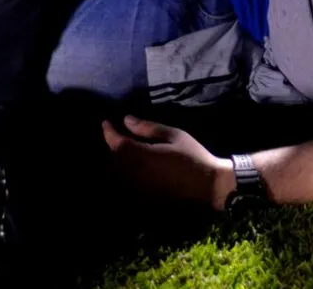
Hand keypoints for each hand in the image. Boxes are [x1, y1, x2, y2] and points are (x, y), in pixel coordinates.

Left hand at [101, 115, 231, 209]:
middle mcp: (137, 172)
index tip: (105, 122)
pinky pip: (127, 180)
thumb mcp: (173, 135)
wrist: (207, 184)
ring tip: (123, 147)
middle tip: (115, 133)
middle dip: (113, 144)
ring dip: (118, 158)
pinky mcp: (144, 193)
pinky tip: (132, 163)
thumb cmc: (192, 155)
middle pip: (115, 158)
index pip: (118, 143)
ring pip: (119, 170)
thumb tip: (126, 120)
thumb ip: (148, 128)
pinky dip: (125, 170)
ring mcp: (139, 185)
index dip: (109, 132)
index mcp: (143, 155)